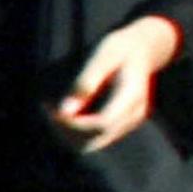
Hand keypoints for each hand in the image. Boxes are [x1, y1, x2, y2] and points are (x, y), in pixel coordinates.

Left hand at [50, 14, 179, 152]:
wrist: (144, 49)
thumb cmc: (120, 48)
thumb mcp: (102, 56)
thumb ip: (85, 82)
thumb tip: (64, 111)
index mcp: (131, 95)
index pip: (102, 124)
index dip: (74, 124)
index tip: (52, 110)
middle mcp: (134, 114)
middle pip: (96, 139)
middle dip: (68, 130)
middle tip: (48, 110)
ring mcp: (130, 122)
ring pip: (94, 143)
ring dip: (69, 133)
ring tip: (52, 111)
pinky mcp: (122, 124)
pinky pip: (96, 138)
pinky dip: (76, 131)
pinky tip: (63, 114)